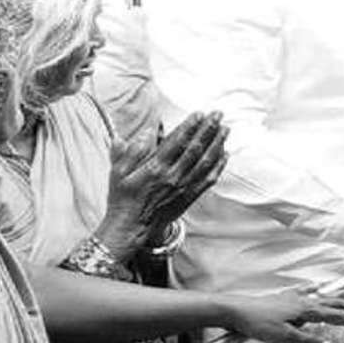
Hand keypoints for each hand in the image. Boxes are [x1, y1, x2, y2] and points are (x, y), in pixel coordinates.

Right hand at [107, 111, 228, 235]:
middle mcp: (173, 177)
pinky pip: (208, 180)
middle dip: (208, 129)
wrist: (131, 229)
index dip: (190, 126)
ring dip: (217, 144)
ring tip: (225, 130)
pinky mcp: (189, 197)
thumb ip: (129, 151)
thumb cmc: (122, 199)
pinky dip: (218, 166)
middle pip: (195, 149)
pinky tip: (225, 155)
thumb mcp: (117, 173)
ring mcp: (183, 188)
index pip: (177, 142)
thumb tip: (146, 132)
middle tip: (218, 114)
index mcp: (155, 168)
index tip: (200, 113)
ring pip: (205, 162)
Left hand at [219, 293, 343, 342]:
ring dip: (341, 295)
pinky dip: (316, 290)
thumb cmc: (259, 324)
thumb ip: (309, 341)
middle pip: (336, 302)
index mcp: (308, 310)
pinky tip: (317, 287)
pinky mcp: (285, 298)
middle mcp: (305, 301)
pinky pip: (306, 292)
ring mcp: (295, 297)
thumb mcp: (285, 337)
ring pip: (324, 295)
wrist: (237, 310)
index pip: (338, 317)